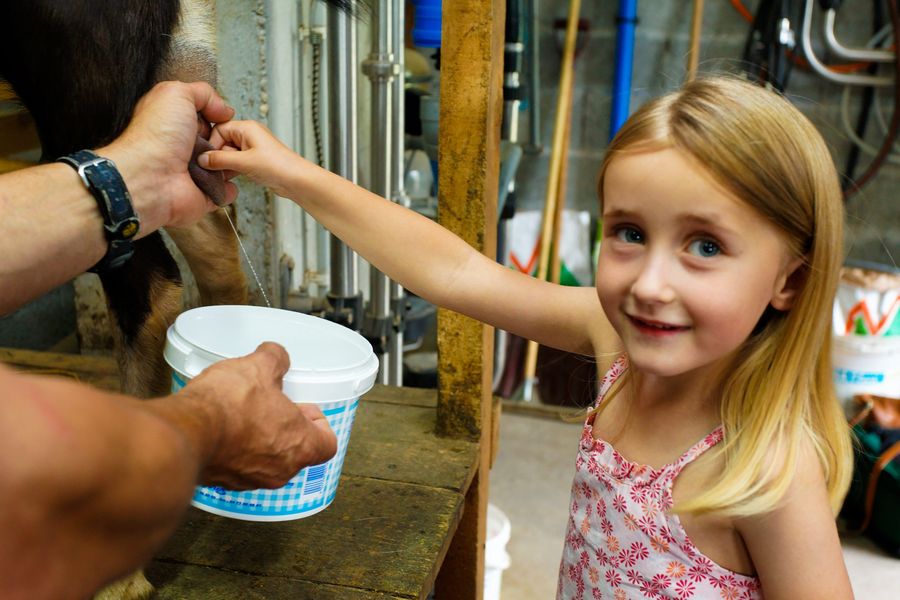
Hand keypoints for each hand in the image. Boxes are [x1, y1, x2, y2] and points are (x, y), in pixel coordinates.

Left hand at [99, 81, 237, 234]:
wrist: (150, 177)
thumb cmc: (156, 136)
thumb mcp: (177, 94)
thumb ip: (203, 93)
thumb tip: (223, 109)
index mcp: (177, 124)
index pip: (208, 118)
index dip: (218, 116)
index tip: (220, 117)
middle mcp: (185, 148)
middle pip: (222, 141)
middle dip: (229, 139)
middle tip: (221, 140)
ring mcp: (195, 172)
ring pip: (227, 165)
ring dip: (232, 161)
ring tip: (223, 159)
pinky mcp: (203, 194)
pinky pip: (225, 191)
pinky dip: (228, 187)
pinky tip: (223, 178)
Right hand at [180, 342, 336, 489]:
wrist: (184, 432)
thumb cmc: (229, 406)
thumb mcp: (259, 367)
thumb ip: (276, 359)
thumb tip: (277, 355)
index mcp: (299, 446)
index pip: (327, 445)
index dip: (319, 424)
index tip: (306, 409)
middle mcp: (279, 470)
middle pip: (296, 452)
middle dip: (287, 427)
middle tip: (273, 407)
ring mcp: (250, 480)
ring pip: (267, 460)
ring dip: (261, 439)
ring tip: (245, 414)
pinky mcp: (222, 482)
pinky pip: (238, 466)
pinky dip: (235, 449)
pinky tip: (223, 427)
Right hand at [198, 119, 309, 198]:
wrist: (297, 181)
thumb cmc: (277, 166)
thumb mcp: (244, 162)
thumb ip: (220, 159)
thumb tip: (202, 159)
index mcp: (246, 128)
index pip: (219, 129)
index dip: (212, 144)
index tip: (207, 159)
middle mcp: (249, 135)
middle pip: (222, 142)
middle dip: (218, 157)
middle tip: (215, 170)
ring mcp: (252, 149)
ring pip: (229, 154)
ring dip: (225, 166)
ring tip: (224, 176)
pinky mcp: (255, 161)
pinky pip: (237, 163)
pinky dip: (232, 170)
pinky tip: (230, 179)